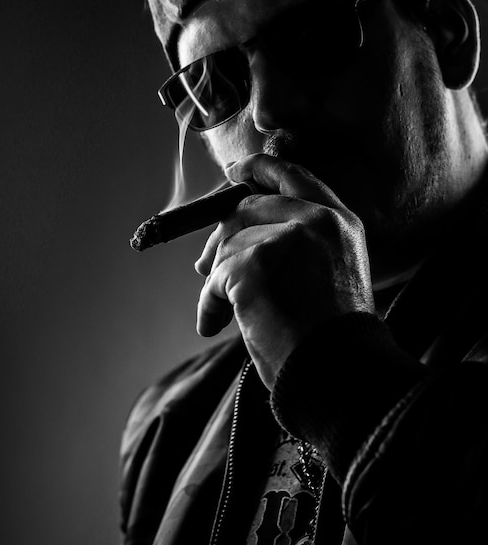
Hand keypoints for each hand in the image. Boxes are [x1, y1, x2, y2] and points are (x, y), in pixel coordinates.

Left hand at [195, 154, 374, 388]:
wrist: (341, 375)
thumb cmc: (331, 335)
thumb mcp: (330, 273)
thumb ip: (295, 242)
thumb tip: (232, 238)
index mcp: (339, 222)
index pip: (294, 176)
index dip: (261, 169)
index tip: (235, 171)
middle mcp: (316, 221)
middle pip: (248, 206)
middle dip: (221, 234)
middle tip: (203, 264)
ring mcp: (286, 239)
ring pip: (228, 244)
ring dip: (217, 280)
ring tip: (223, 310)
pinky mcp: (255, 264)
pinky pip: (214, 278)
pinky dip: (209, 303)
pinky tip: (214, 324)